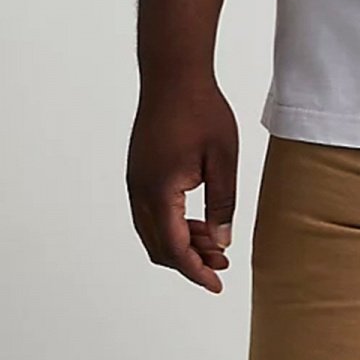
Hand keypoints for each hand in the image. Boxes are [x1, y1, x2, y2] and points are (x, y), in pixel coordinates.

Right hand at [127, 78, 239, 292]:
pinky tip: (198, 223)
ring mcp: (135, 182)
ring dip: (181, 244)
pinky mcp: (138, 173)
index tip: (217, 285)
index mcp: (160, 191)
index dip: (196, 271)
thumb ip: (223, 205)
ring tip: (216, 244)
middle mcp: (140, 191)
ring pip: (152, 232)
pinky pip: (150, 214)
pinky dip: (172, 226)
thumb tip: (221, 243)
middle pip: (158, 248)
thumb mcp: (224, 160)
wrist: (173, 74)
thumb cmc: (201, 111)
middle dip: (189, 262)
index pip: (175, 248)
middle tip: (223, 264)